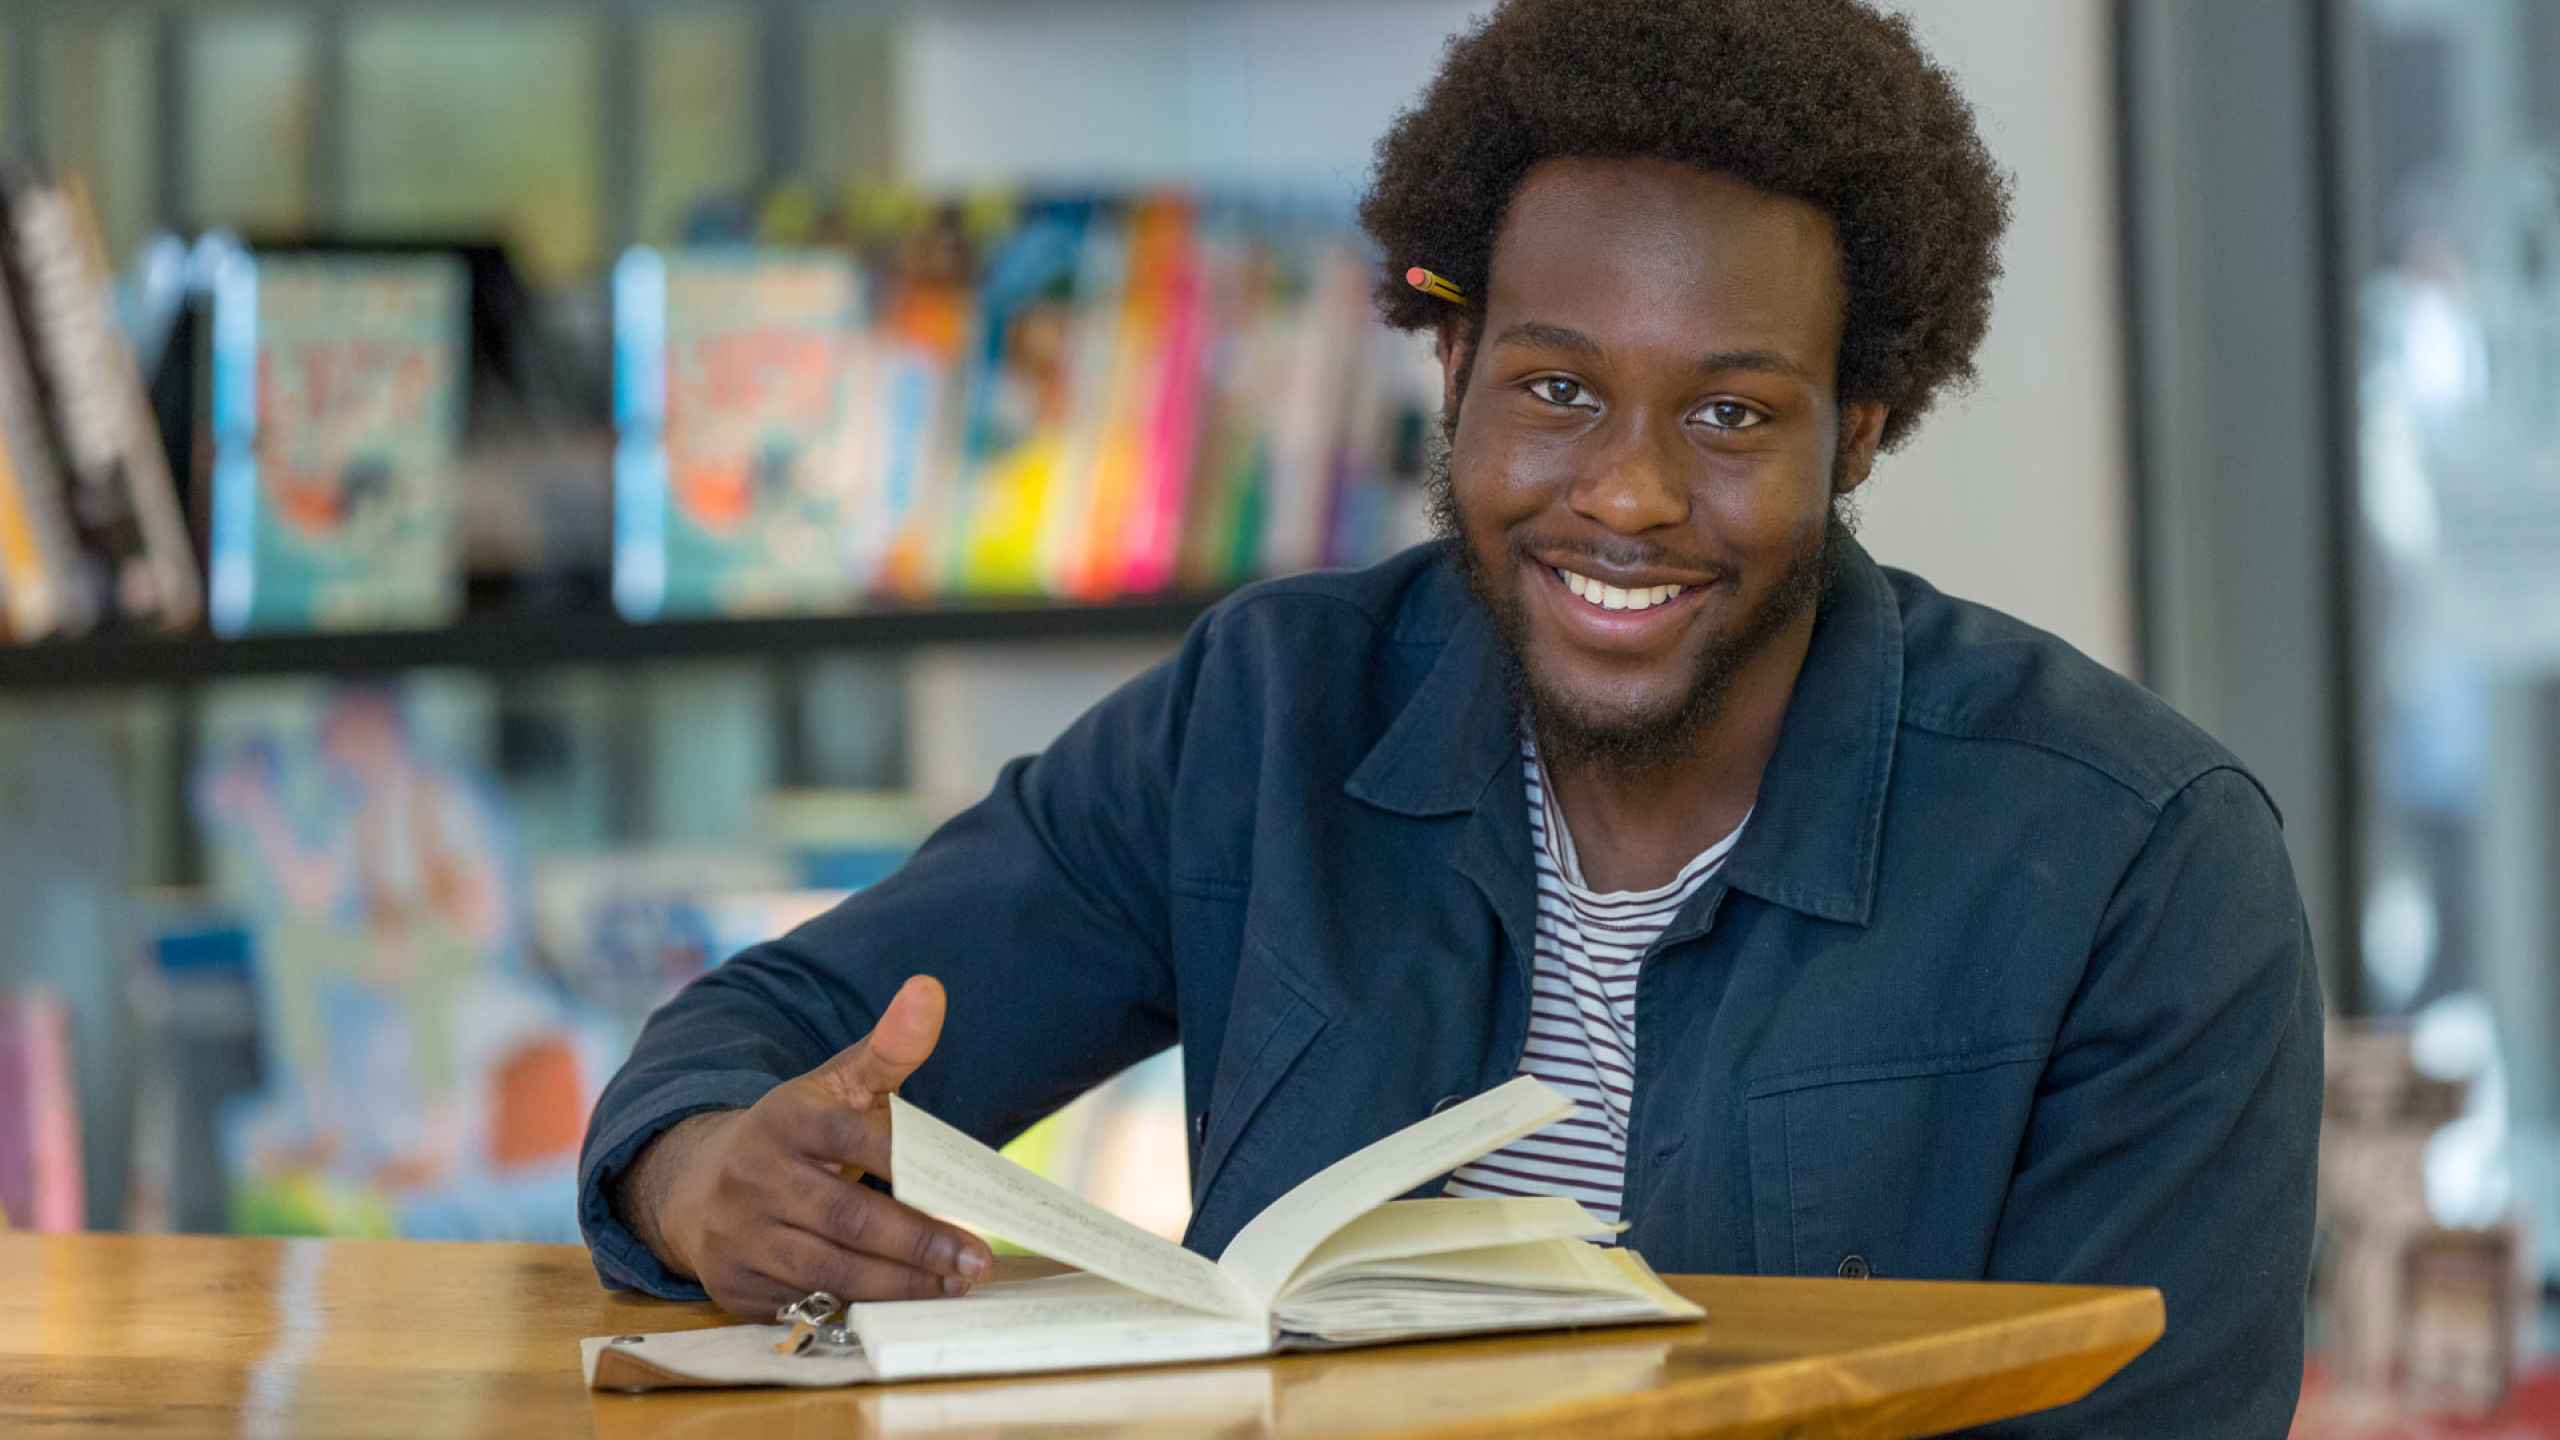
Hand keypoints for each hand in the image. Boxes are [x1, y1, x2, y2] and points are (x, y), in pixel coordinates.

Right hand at [615, 974, 993, 1315]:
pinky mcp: (736, 1286)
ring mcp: (740, 1236)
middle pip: (846, 1217)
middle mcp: (754, 1178)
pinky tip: (907, 1305)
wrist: (697, 1184)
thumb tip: (931, 989)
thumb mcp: (834, 1084)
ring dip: (899, 1283)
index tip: (960, 1184)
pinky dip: (860, 1307)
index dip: (903, 1161)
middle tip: (976, 1258)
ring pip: (829, 1269)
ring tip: (955, 1285)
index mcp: (784, 1118)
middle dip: (918, 1241)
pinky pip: (806, 1303)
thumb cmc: (796, 1133)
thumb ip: (889, 1047)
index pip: (849, 1136)